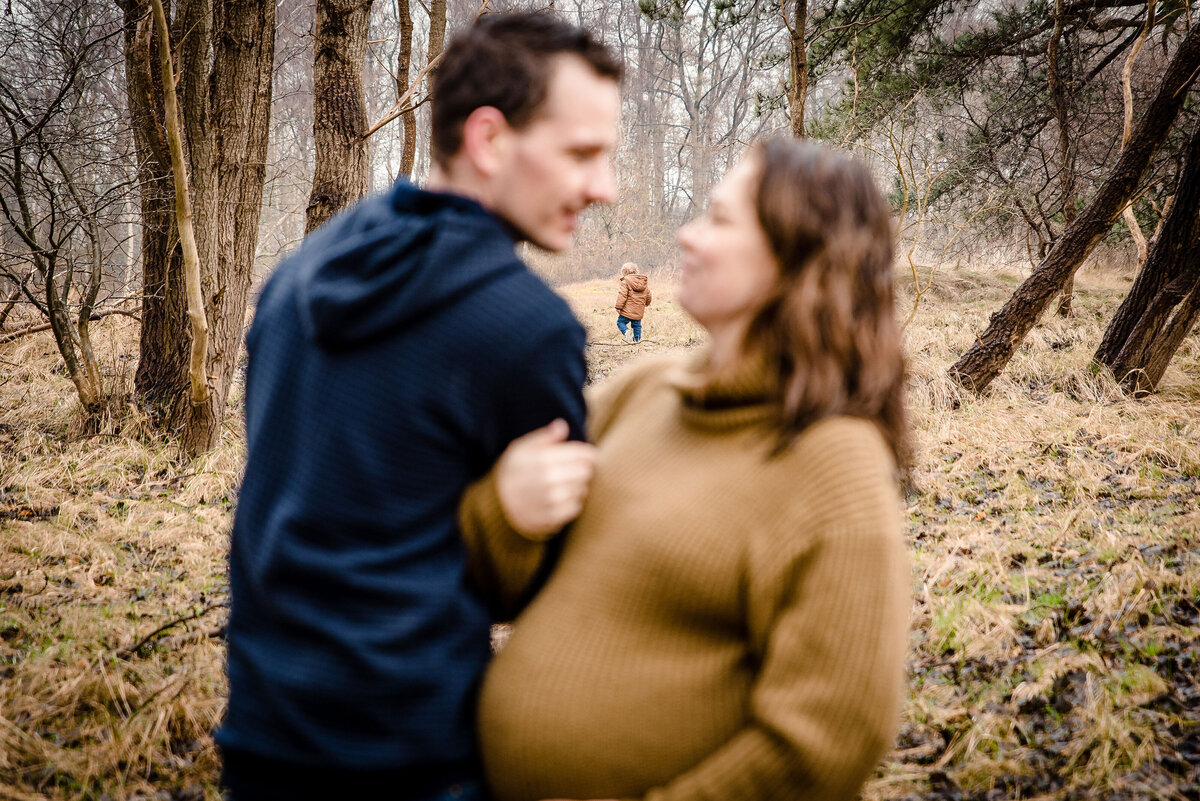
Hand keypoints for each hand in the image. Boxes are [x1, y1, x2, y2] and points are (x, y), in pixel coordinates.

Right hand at [496, 419, 595, 537]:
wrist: (497, 503)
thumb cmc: (513, 470)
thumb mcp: (522, 447)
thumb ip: (545, 436)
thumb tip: (562, 425)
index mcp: (543, 458)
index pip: (584, 454)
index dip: (588, 454)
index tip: (585, 455)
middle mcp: (549, 479)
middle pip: (587, 471)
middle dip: (583, 469)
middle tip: (572, 469)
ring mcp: (552, 499)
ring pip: (583, 489)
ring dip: (577, 486)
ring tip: (562, 484)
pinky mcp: (553, 517)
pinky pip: (576, 507)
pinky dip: (572, 502)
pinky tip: (560, 498)